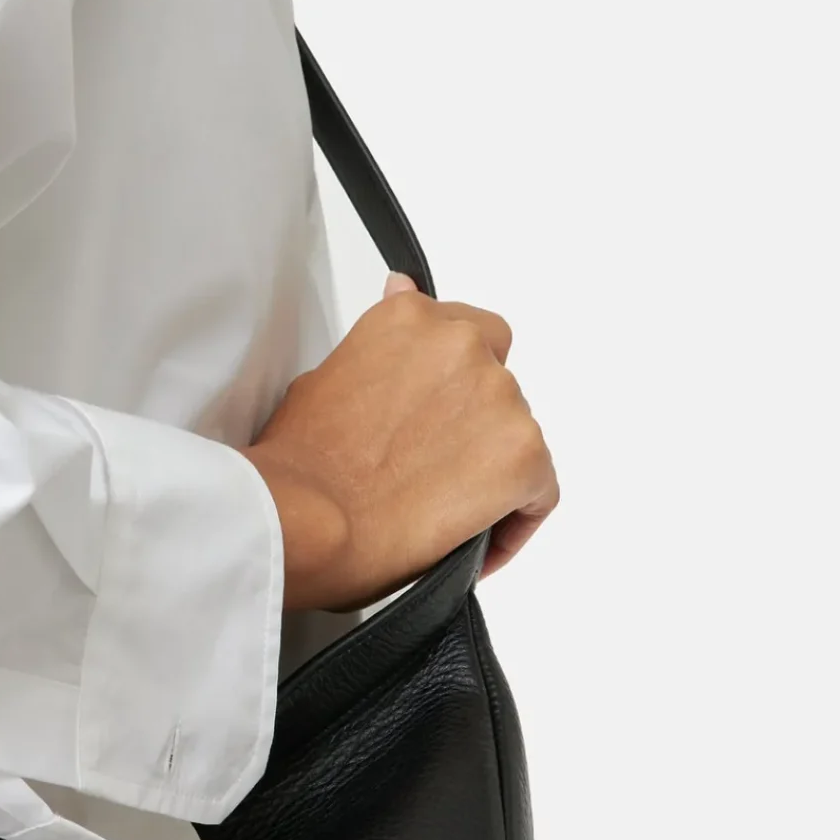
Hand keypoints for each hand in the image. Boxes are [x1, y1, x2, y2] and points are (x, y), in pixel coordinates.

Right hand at [235, 273, 559, 612]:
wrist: (303, 517)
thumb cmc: (300, 464)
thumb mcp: (322, 376)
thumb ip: (379, 344)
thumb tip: (398, 299)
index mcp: (410, 320)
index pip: (463, 332)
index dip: (453, 379)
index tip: (437, 408)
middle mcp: (462, 345)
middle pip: (495, 382)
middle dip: (472, 422)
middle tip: (431, 466)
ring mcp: (499, 398)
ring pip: (516, 437)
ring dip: (488, 468)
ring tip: (439, 511)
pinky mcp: (524, 456)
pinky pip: (539, 493)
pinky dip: (515, 521)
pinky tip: (474, 540)